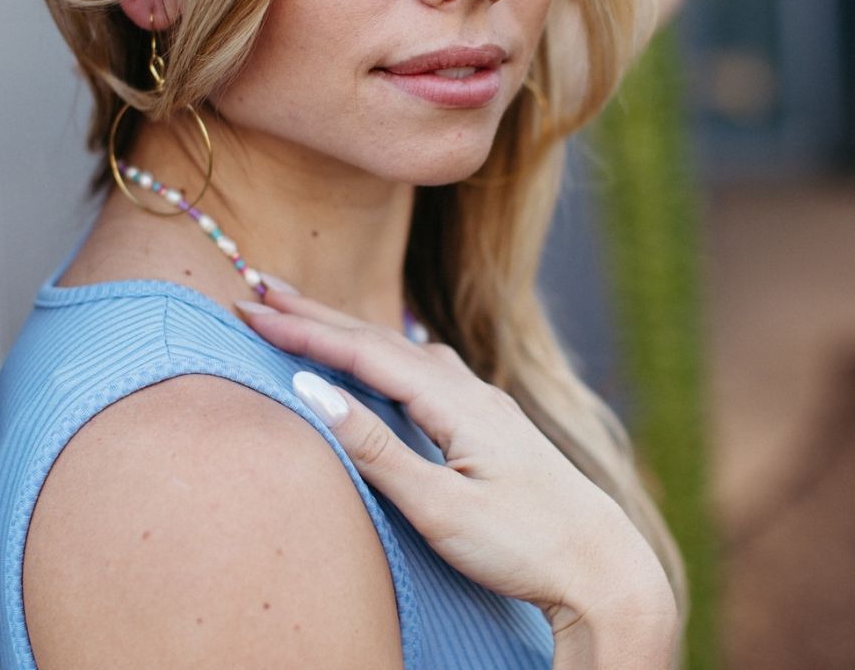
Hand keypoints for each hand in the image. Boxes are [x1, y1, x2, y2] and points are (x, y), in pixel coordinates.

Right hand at [237, 287, 676, 664]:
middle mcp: (469, 388)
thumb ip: (377, 447)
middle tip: (262, 289)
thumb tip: (314, 392)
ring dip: (350, 332)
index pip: (363, 353)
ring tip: (307, 317)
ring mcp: (483, 402)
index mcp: (455, 401)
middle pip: (380, 340)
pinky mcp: (489, 421)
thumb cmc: (523, 543)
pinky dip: (385, 355)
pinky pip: (425, 370)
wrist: (603, 565)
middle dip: (318, 315)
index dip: (304, 330)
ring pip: (403, 351)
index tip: (252, 309)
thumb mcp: (440, 507)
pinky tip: (382, 360)